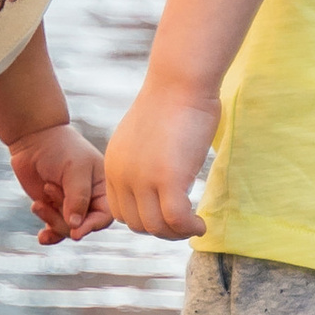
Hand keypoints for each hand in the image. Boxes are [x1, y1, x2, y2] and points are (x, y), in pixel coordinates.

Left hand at [8, 120, 113, 245]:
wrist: (34, 139)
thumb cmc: (60, 149)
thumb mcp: (74, 170)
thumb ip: (78, 198)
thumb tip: (76, 226)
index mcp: (103, 188)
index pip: (105, 216)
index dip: (93, 226)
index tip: (76, 231)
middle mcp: (90, 200)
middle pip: (83, 226)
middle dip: (64, 216)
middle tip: (49, 189)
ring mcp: (71, 206)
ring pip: (67, 229)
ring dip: (51, 219)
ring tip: (38, 200)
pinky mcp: (54, 209)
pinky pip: (55, 231)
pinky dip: (49, 235)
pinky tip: (42, 237)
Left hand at [106, 77, 218, 238]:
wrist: (180, 81)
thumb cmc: (171, 102)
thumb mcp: (145, 138)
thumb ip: (144, 161)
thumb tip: (160, 177)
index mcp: (113, 165)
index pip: (120, 211)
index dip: (144, 220)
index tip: (166, 216)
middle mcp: (122, 175)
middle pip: (135, 224)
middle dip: (161, 231)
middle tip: (184, 224)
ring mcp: (143, 179)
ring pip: (155, 227)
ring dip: (176, 234)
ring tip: (194, 226)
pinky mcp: (168, 179)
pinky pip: (176, 220)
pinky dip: (189, 228)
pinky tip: (201, 224)